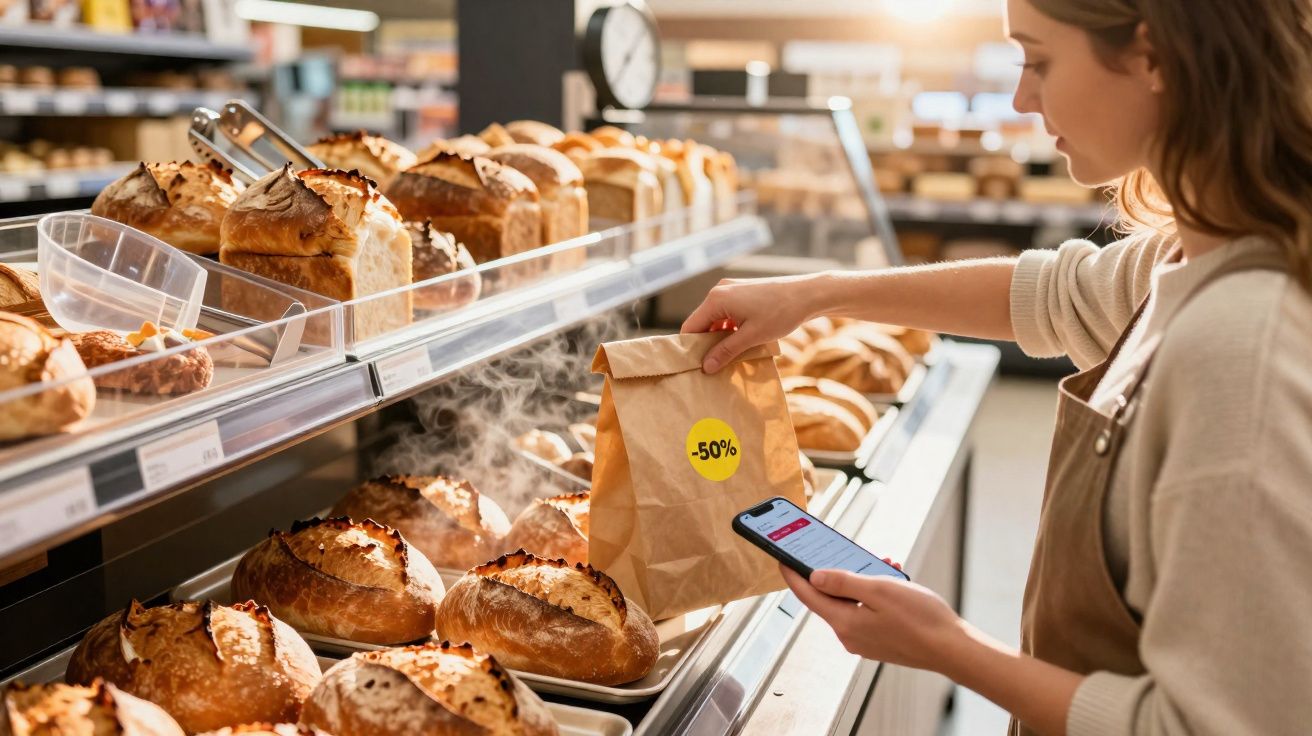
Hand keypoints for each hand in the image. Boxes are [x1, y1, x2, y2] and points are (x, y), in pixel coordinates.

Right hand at [680, 274, 824, 372]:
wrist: (808, 294)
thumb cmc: (781, 313)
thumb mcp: (751, 337)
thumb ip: (726, 351)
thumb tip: (706, 367)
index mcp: (717, 299)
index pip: (691, 326)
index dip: (690, 347)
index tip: (695, 366)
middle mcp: (720, 290)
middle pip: (702, 322)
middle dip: (707, 343)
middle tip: (712, 366)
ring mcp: (731, 289)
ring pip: (716, 318)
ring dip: (720, 337)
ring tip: (728, 356)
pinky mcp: (742, 291)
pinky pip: (727, 312)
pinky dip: (729, 328)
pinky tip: (740, 342)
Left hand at [781, 564, 967, 672]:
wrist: (952, 649)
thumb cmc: (920, 619)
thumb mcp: (879, 589)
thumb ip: (843, 582)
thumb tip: (814, 576)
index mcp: (844, 623)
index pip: (807, 595)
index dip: (792, 574)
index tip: (781, 557)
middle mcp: (849, 635)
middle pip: (829, 597)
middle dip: (836, 571)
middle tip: (839, 550)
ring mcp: (864, 641)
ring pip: (852, 602)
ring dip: (862, 580)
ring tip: (882, 563)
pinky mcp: (879, 641)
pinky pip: (867, 611)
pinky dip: (875, 594)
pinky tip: (893, 580)